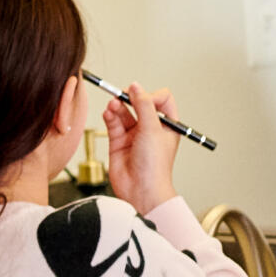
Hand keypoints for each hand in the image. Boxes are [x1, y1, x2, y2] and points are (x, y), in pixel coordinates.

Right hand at [103, 83, 181, 211]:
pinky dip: (110, 116)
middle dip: (130, 99)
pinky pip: (113, 122)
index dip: (152, 96)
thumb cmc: (155, 167)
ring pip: (124, 113)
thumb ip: (144, 105)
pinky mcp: (119, 142)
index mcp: (167, 126)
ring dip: (118, 107)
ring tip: (113, 106)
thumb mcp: (153, 129)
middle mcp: (151, 129)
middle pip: (140, 104)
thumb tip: (136, 87)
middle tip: (123, 96)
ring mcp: (134, 135)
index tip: (143, 98)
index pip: (161, 100)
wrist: (141, 189)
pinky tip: (108, 114)